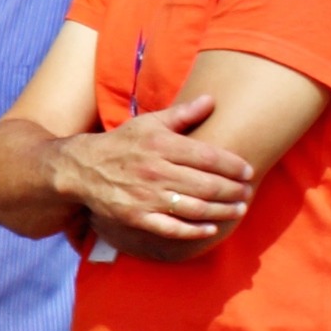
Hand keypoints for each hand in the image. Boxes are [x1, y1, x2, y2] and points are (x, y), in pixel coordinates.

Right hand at [50, 93, 255, 245]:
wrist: (82, 169)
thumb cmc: (121, 143)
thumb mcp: (148, 123)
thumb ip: (182, 114)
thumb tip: (211, 100)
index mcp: (160, 145)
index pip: (207, 156)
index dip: (232, 165)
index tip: (248, 171)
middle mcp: (155, 171)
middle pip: (206, 184)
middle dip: (232, 190)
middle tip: (247, 192)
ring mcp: (146, 197)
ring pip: (194, 207)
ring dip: (222, 211)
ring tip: (239, 210)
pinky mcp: (137, 217)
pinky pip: (171, 228)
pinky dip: (193, 230)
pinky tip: (210, 228)